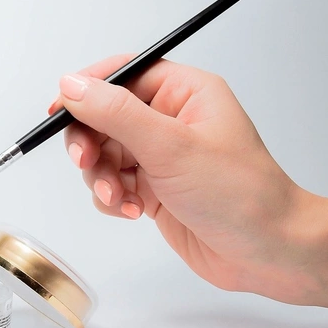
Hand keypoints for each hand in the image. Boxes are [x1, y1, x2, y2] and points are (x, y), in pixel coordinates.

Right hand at [50, 55, 312, 302]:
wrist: (269, 253)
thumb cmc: (241, 194)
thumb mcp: (171, 147)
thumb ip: (116, 114)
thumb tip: (72, 86)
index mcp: (185, 93)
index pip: (123, 74)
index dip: (87, 90)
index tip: (58, 112)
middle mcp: (172, 120)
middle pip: (105, 117)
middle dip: (91, 144)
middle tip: (86, 164)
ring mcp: (162, 156)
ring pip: (105, 154)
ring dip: (101, 177)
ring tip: (120, 198)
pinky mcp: (156, 188)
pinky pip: (114, 183)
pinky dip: (114, 198)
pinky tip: (134, 211)